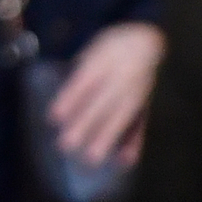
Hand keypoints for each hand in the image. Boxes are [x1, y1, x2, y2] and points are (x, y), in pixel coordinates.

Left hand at [48, 22, 165, 168]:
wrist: (147, 41)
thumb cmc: (112, 47)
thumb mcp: (93, 49)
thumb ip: (78, 70)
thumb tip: (54, 89)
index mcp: (104, 59)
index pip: (85, 81)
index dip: (69, 99)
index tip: (53, 119)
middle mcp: (121, 76)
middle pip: (101, 103)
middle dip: (84, 124)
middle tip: (65, 145)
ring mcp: (135, 92)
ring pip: (120, 117)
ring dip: (106, 138)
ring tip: (91, 159)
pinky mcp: (145, 104)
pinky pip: (141, 125)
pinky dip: (135, 143)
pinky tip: (125, 160)